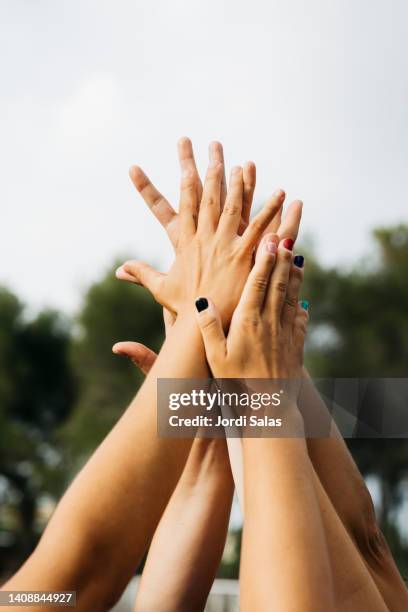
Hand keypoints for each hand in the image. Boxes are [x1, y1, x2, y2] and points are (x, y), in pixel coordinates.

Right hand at [117, 140, 285, 324]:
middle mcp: (205, 238)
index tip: (185, 156)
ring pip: (234, 207)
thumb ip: (141, 274)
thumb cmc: (182, 308)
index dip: (185, 176)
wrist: (200, 327)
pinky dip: (271, 210)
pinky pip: (261, 229)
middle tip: (213, 144)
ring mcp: (226, 246)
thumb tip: (119, 271)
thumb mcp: (160, 288)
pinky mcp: (245, 257)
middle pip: (209, 196)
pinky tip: (281, 193)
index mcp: (186, 241)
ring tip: (244, 163)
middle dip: (210, 168)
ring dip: (240, 183)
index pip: (185, 201)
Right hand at [195, 235, 308, 380]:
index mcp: (248, 323)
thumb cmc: (236, 385)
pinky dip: (302, 303)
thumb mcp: (215, 358)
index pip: (257, 284)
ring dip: (294, 274)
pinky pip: (301, 319)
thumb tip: (202, 300)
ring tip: (298, 255)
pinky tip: (304, 298)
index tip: (268, 239)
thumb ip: (208, 328)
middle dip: (282, 258)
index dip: (264, 260)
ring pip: (292, 297)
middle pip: (278, 284)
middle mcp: (270, 323)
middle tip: (286, 235)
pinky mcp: (296, 346)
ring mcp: (286, 334)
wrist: (270, 409)